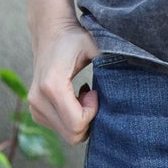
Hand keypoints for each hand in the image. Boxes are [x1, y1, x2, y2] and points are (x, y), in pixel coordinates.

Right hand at [28, 20, 98, 144]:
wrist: (50, 32)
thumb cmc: (75, 39)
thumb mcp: (95, 46)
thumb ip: (110, 62)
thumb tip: (133, 71)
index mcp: (52, 85)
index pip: (77, 123)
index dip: (93, 112)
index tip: (95, 91)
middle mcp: (38, 99)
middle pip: (72, 134)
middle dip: (88, 118)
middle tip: (92, 94)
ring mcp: (34, 106)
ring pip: (66, 133)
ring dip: (80, 118)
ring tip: (83, 93)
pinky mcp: (35, 110)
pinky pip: (59, 128)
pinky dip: (71, 118)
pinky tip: (74, 97)